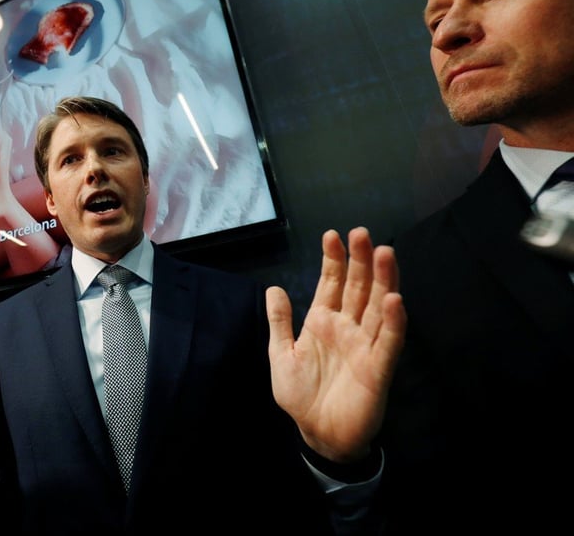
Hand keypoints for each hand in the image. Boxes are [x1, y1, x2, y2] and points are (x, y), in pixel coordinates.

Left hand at [266, 227, 405, 461]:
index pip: (331, 284)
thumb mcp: (281, 355)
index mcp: (323, 322)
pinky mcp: (379, 367)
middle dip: (359, 261)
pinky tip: (394, 300)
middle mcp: (348, 327)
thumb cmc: (301, 395)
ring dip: (382, 280)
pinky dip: (393, 321)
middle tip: (361, 233)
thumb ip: (279, 322)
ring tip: (383, 253)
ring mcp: (365, 345)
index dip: (332, 260)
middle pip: (358, 287)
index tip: (331, 235)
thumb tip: (274, 288)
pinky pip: (389, 341)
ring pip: (378, 306)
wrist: (318, 434)